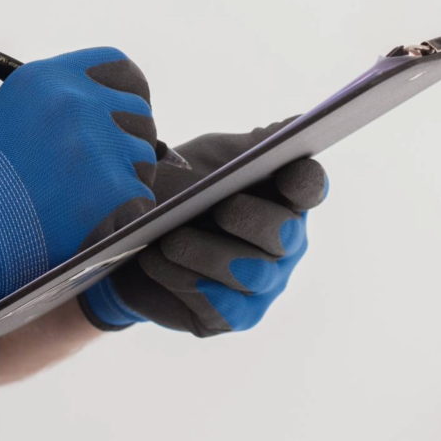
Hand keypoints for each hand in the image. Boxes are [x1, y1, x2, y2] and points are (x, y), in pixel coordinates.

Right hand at [0, 48, 160, 324]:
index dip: (127, 94)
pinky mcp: (115, 189)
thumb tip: (101, 102)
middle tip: (104, 168)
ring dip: (125, 178)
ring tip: (84, 200)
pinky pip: (141, 196)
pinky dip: (124, 213)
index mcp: (51, 78)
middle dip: (127, 140)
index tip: (124, 113)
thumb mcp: (9, 112)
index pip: (120, 69)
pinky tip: (90, 222)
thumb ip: (55, 99)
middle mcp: (78, 102)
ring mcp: (99, 145)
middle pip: (140, 113)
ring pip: (144, 156)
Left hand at [82, 125, 327, 336]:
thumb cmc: (179, 192)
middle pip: (285, 232)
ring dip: (205, 253)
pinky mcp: (237, 316)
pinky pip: (221, 305)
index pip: (310, 185)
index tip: (286, 170)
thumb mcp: (208, 160)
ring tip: (168, 240)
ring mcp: (265, 283)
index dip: (304, 181)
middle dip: (251, 219)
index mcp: (284, 195)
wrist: (130, 242)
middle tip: (218, 207)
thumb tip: (294, 124)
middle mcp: (286, 243)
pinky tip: (155, 260)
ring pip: (251, 272)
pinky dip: (183, 279)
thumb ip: (248, 146)